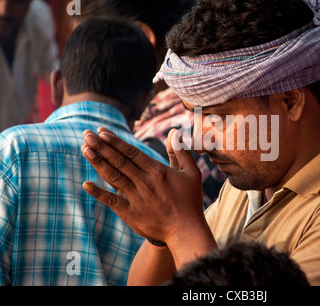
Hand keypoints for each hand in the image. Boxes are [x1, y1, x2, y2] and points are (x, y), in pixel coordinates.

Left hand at [81, 127, 204, 245]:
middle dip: (101, 146)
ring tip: (85, 149)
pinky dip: (98, 193)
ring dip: (98, 162)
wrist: (185, 230)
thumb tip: (175, 131)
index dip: (115, 141)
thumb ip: (181, 151)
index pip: (132, 152)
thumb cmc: (190, 200)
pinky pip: (111, 200)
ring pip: (113, 176)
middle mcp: (144, 182)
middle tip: (87, 134)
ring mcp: (136, 197)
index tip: (102, 131)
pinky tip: (86, 184)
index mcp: (157, 171)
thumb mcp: (191, 172)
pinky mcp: (130, 212)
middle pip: (119, 161)